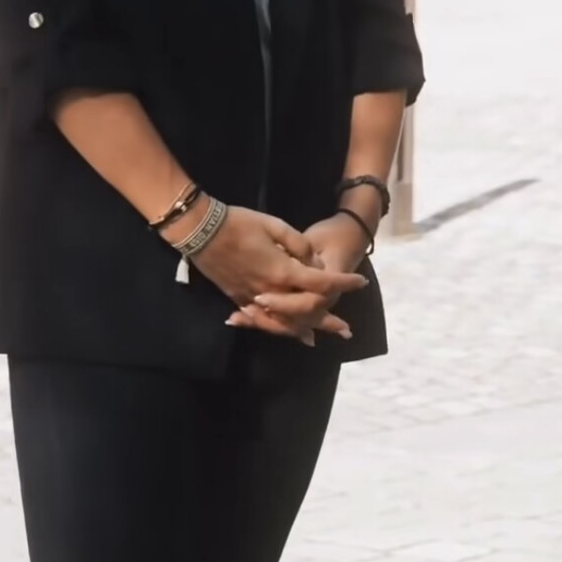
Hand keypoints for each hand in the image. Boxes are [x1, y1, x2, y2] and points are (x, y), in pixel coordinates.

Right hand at [188, 205, 365, 331]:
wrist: (200, 231)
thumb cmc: (238, 222)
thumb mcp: (274, 224)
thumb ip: (298, 245)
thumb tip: (313, 261)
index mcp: (283, 271)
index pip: (321, 282)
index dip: (344, 283)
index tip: (360, 282)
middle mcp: (271, 291)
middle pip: (306, 312)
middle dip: (328, 320)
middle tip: (347, 329)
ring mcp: (253, 298)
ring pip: (284, 322)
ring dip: (305, 330)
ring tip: (320, 338)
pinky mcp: (239, 300)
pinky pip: (263, 321)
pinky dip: (279, 329)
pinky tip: (288, 333)